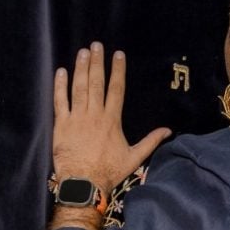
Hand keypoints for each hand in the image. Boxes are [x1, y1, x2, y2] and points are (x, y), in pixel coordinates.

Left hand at [53, 42, 171, 195]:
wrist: (84, 184)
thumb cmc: (109, 172)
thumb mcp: (134, 158)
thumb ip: (151, 141)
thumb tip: (169, 131)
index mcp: (112, 120)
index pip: (116, 89)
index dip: (117, 70)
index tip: (118, 55)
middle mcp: (95, 115)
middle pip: (96, 83)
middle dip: (97, 62)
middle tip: (96, 45)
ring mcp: (77, 118)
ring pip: (79, 88)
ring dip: (81, 68)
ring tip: (83, 52)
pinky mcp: (61, 125)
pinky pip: (60, 101)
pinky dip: (60, 86)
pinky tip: (61, 71)